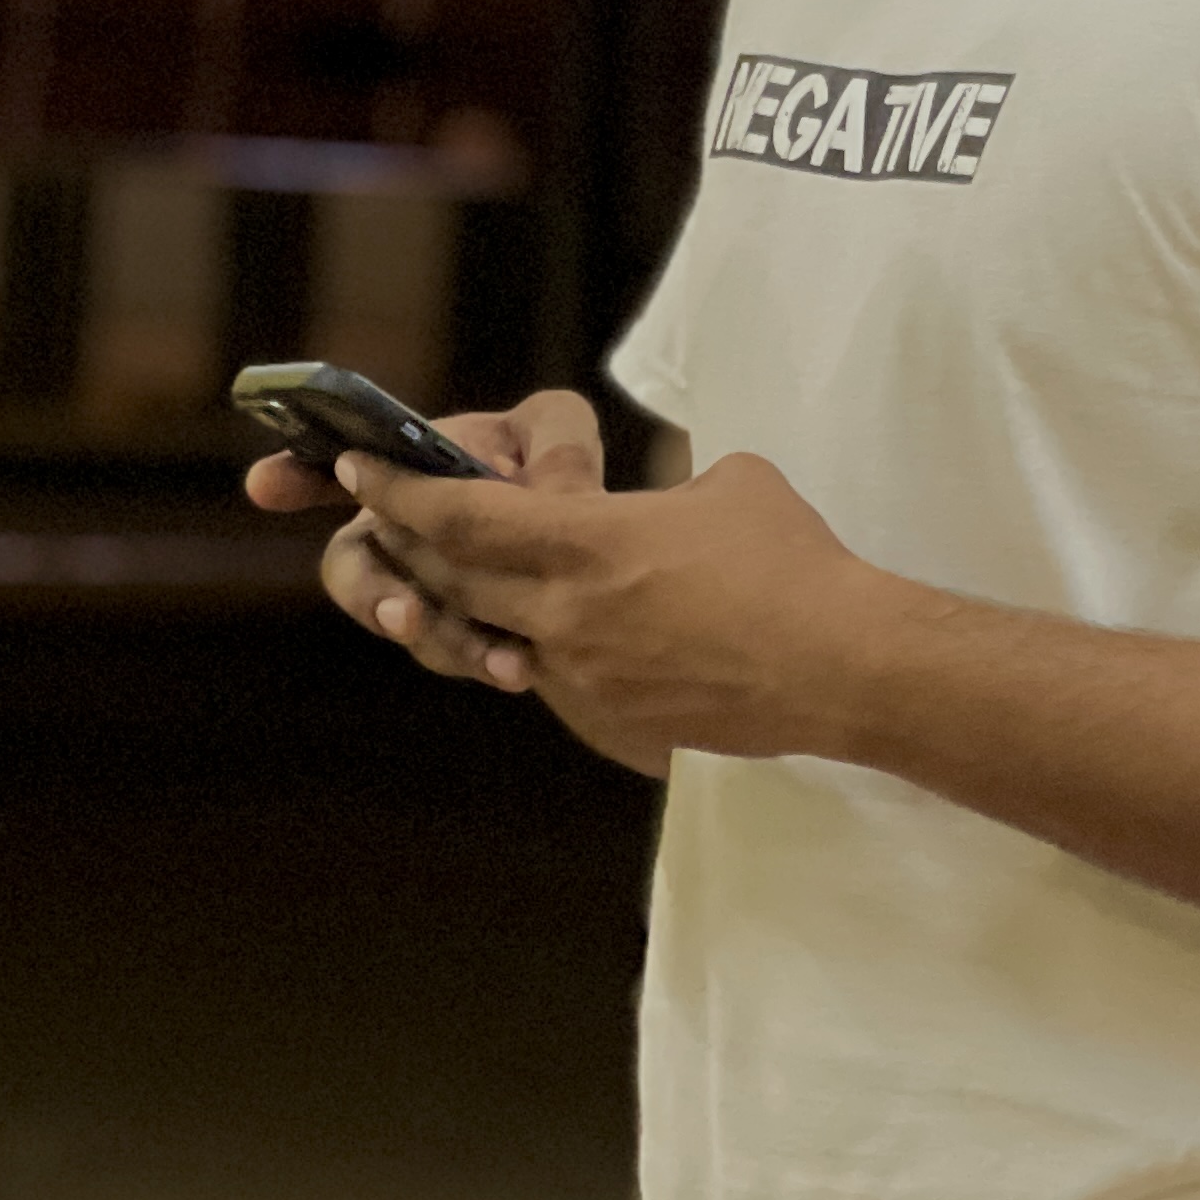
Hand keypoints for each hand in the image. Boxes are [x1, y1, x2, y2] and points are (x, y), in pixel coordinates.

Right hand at [244, 388, 602, 692]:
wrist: (589, 547)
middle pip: (352, 572)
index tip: (262, 483)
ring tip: (489, 656)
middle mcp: (395, 542)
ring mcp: (423, 598)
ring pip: (406, 626)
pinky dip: (483, 661)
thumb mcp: (552, 434)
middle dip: (370, 596)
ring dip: (440, 640)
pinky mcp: (461, 640)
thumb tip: (516, 477)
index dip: (292, 475)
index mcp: (401, 478)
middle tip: (404, 614)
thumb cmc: (551, 473)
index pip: (328, 472)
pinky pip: (454, 656)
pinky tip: (518, 666)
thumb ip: (548, 437)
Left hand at [334, 442, 891, 772]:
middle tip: (388, 520)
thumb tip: (654, 503)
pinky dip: (536, 651)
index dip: (403, 493)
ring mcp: (583, 682)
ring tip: (466, 579)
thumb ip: (661, 491)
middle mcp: (564, 618)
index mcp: (584, 546)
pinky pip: (552, 681)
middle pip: (456, 583)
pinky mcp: (612, 727)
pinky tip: (556, 636)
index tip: (363, 472)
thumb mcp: (723, 484)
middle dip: (412, 547)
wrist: (836, 665)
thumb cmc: (788, 559)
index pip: (460, 518)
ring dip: (470, 607)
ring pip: (495, 639)